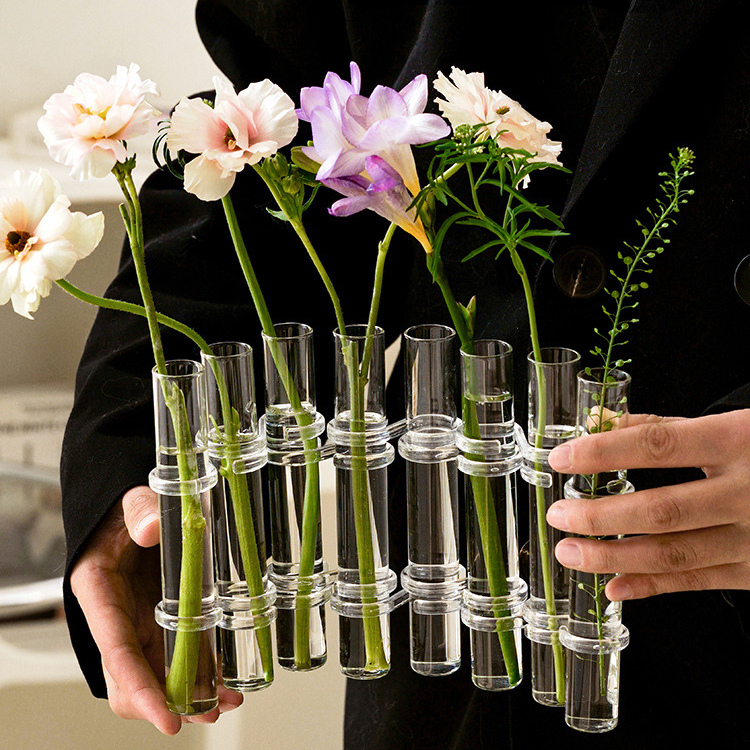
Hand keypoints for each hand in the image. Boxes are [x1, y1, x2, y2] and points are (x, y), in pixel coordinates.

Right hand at [69, 486, 241, 734]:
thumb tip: (151, 528)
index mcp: (99, 594)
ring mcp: (142, 622)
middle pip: (136, 676)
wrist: (131, 511)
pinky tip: (226, 679)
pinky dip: (201, 671)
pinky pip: (179, 654)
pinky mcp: (164, 619)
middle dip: (170, 702)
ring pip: (160, 673)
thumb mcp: (128, 503)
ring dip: (190, 693)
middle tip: (210, 708)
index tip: (165, 718)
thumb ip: (139, 512)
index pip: (116, 652)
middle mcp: (119, 618)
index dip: (140, 688)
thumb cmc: (121, 512)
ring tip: (227, 699)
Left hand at [545, 410, 749, 600]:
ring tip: (569, 552)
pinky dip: (652, 587)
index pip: (657, 445)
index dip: (603, 452)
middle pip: (661, 510)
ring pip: (676, 554)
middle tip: (558, 516)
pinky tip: (613, 587)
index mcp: (738, 441)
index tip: (560, 459)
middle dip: (600, 517)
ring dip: (614, 557)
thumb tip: (598, 420)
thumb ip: (662, 427)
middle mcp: (749, 492)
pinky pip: (698, 582)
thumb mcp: (731, 425)